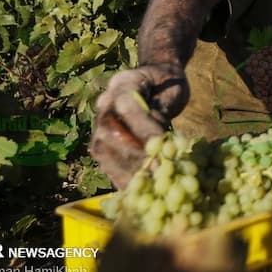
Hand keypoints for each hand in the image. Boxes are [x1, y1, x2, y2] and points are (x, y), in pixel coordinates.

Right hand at [89, 64, 188, 188]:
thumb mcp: (173, 88)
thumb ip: (162, 110)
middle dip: (133, 153)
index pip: (126, 105)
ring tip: (149, 182)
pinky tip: (139, 189)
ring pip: (103, 150)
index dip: (143, 126)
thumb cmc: (168, 85)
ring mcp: (99, 123)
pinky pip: (105, 161)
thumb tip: (157, 140)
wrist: (155, 81)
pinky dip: (121, 177)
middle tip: (156, 169)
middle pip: (109, 132)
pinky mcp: (102, 142)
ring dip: (126, 169)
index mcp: (122, 83)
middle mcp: (104, 103)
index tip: (161, 143)